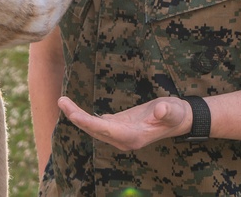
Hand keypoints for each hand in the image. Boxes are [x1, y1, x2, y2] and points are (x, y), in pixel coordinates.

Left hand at [57, 95, 192, 151]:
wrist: (179, 118)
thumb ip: (166, 112)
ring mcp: (120, 134)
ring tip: (63, 102)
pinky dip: (86, 117)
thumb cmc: (176, 114)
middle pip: (95, 130)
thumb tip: (160, 110)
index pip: (104, 130)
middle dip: (77, 117)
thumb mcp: (173, 110)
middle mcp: (123, 139)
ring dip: (78, 116)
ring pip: (94, 127)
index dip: (87, 122)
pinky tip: (75, 110)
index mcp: (132, 137)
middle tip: (61, 101)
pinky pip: (99, 124)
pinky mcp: (120, 126)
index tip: (73, 113)